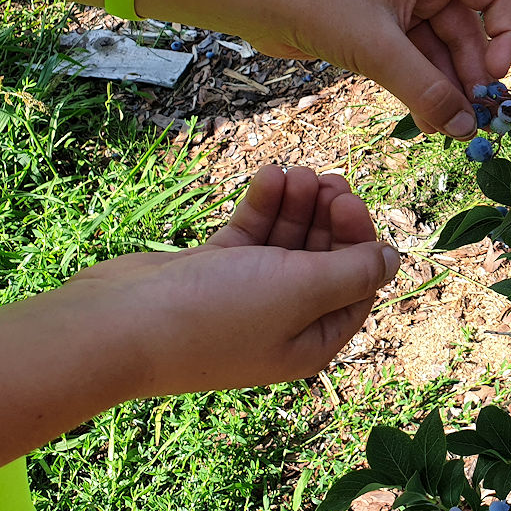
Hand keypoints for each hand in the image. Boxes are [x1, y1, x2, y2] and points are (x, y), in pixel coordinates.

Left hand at [0, 0, 510, 137]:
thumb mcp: (376, 45)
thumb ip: (424, 88)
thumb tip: (465, 130)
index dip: (505, 34)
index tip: (494, 77)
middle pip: (468, 32)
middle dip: (471, 77)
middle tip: (476, 123)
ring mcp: (399, 10)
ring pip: (440, 54)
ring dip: (447, 90)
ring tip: (452, 131)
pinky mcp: (376, 34)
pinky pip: (413, 64)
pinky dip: (422, 90)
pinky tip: (430, 120)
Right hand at [70, 165, 398, 394]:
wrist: (118, 325)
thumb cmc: (217, 314)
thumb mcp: (301, 291)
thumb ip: (352, 272)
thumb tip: (393, 259)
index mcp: (311, 339)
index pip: (357, 285)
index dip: (360, 241)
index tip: (348, 201)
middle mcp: (283, 320)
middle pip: (324, 259)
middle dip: (328, 217)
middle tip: (326, 178)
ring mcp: (246, 295)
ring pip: (287, 241)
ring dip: (296, 205)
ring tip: (296, 172)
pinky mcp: (214, 271)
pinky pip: (252, 234)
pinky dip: (262, 206)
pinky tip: (268, 174)